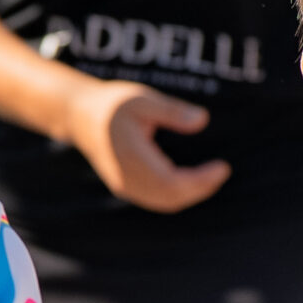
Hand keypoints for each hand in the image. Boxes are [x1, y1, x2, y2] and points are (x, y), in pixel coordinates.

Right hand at [66, 78, 230, 212]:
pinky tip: (192, 181)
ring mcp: (124, 186)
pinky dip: (177, 195)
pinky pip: (156, 200)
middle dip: (200, 189)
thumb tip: (202, 120)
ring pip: (164, 202)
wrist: (79, 116)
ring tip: (212, 177)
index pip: (172, 182)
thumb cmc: (112, 103)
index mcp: (131, 157)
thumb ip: (172, 111)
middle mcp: (126, 178)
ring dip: (190, 194)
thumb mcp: (142, 99)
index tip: (222, 167)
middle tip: (221, 171)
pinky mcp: (125, 186)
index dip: (200, 181)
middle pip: (170, 198)